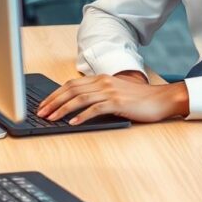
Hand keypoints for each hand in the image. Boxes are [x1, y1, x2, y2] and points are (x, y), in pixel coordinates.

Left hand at [37, 73, 189, 124]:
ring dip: (62, 109)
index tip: (43, 104)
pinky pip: (94, 108)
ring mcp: (110, 91)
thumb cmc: (139, 100)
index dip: (55, 94)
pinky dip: (81, 116)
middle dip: (53, 101)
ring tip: (51, 118)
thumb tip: (77, 107)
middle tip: (40, 112)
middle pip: (71, 89)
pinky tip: (71, 123)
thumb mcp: (116, 93)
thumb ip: (99, 95)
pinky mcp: (117, 102)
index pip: (71, 84)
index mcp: (101, 79)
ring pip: (79, 98)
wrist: (161, 99)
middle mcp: (104, 82)